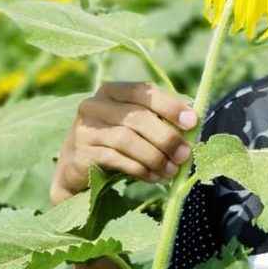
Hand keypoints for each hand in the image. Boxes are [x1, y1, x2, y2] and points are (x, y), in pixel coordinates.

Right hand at [50, 81, 197, 205]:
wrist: (75, 169)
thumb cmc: (113, 142)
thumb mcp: (133, 125)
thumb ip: (157, 120)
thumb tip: (192, 126)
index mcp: (111, 91)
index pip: (144, 92)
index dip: (170, 105)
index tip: (192, 121)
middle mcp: (94, 105)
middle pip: (137, 117)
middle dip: (166, 136)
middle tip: (185, 154)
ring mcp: (84, 129)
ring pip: (127, 140)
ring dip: (155, 156)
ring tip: (171, 170)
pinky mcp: (80, 154)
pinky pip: (116, 159)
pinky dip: (139, 169)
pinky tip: (154, 176)